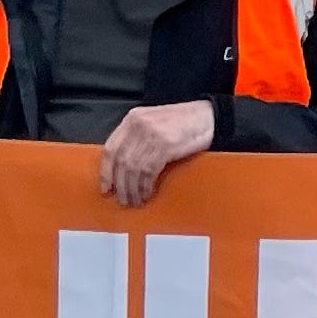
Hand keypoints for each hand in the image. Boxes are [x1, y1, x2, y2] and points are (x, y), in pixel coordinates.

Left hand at [98, 101, 216, 206]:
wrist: (210, 117)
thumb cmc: (185, 121)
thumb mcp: (154, 122)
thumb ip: (137, 137)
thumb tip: (123, 165)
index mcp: (133, 118)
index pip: (110, 148)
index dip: (106, 171)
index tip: (106, 187)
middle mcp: (139, 125)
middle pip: (121, 161)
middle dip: (120, 185)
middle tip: (123, 199)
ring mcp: (152, 134)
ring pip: (133, 169)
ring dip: (133, 189)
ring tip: (135, 200)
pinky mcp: (166, 145)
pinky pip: (148, 171)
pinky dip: (146, 185)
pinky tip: (148, 192)